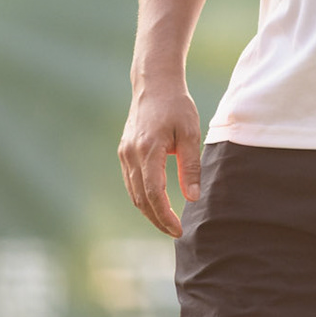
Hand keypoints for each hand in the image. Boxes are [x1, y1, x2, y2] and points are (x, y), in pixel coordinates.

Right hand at [117, 80, 201, 236]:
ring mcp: (124, 153)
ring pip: (134, 193)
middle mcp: (131, 154)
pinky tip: (157, 203)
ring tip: (168, 222)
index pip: (154, 193)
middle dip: (157, 219)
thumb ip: (190, 166)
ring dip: (149, 211)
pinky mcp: (124, 151)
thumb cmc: (177, 106)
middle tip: (175, 232)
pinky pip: (131, 182)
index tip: (179, 230)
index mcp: (149, 149)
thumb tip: (192, 198)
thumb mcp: (190, 133)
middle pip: (141, 199)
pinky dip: (142, 197)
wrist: (154, 83)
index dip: (165, 216)